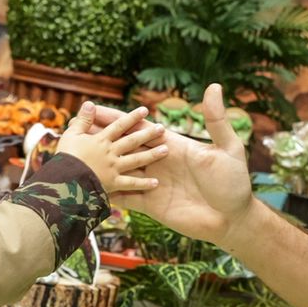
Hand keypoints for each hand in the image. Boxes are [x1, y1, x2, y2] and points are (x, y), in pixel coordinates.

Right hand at [55, 103, 166, 195]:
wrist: (62, 180)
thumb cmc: (64, 157)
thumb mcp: (71, 135)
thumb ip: (83, 120)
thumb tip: (91, 103)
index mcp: (101, 140)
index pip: (120, 125)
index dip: (132, 117)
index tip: (145, 110)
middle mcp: (110, 153)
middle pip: (132, 141)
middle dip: (148, 133)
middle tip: (162, 128)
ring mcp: (113, 169)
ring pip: (136, 160)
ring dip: (152, 155)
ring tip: (165, 150)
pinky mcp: (113, 184)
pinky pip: (131, 184)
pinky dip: (143, 184)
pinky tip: (156, 182)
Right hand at [83, 84, 253, 244]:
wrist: (233, 220)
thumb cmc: (234, 183)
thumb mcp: (227, 148)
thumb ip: (216, 119)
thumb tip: (213, 86)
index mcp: (173, 145)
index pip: (139, 129)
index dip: (117, 119)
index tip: (93, 110)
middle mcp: (159, 162)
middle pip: (124, 147)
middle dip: (100, 138)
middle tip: (74, 129)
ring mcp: (153, 184)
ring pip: (120, 170)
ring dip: (100, 164)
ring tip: (74, 158)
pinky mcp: (152, 205)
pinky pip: (125, 196)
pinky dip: (108, 191)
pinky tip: (88, 188)